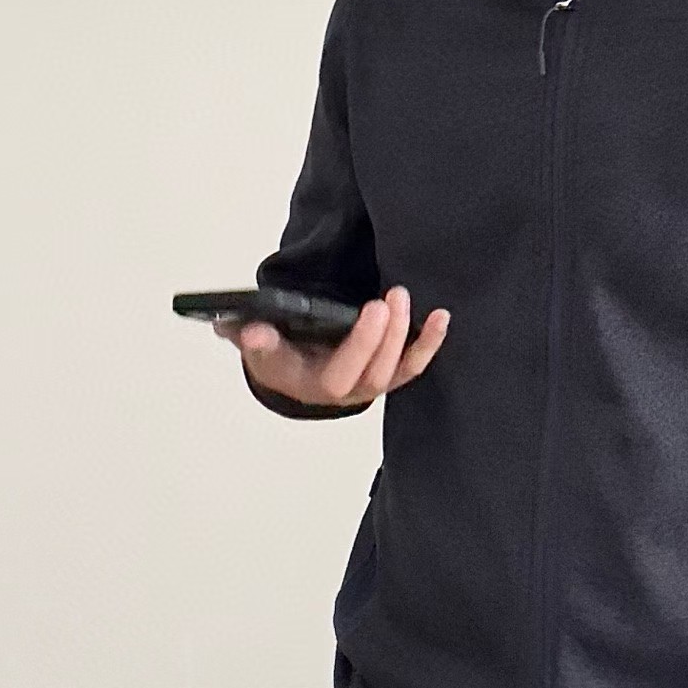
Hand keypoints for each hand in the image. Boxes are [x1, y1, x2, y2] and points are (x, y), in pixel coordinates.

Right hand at [214, 284, 449, 408]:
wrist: (295, 372)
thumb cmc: (278, 357)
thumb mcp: (260, 350)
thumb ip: (252, 340)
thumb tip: (247, 330)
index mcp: (313, 385)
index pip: (336, 377)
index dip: (354, 348)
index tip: (362, 311)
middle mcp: (347, 391)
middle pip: (372, 372)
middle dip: (381, 337)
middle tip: (385, 300)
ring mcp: (371, 383)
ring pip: (395, 368)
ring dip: (404, 334)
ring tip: (400, 296)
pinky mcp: (389, 372)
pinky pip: (413, 363)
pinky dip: (428, 342)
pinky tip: (441, 317)